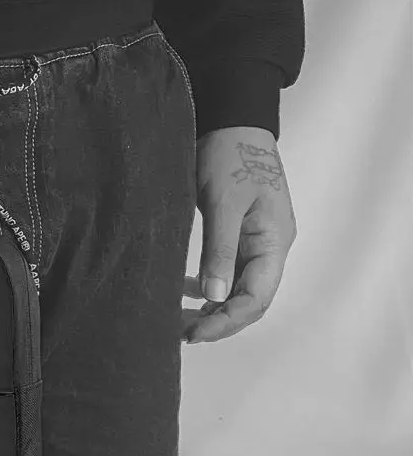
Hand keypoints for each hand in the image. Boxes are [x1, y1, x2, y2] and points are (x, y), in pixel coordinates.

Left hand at [183, 127, 297, 342]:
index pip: (256, 298)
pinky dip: (207, 287)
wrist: (231, 121)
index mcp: (274, 242)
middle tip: (183, 334)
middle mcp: (269, 247)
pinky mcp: (238, 235)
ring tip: (180, 321)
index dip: (226, 322)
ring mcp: (255, 242)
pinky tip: (184, 292)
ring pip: (236, 289)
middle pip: (249, 300)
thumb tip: (215, 296)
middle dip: (219, 321)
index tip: (194, 334)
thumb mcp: (223, 204)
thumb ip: (219, 250)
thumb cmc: (230, 156)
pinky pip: (226, 272)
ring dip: (212, 308)